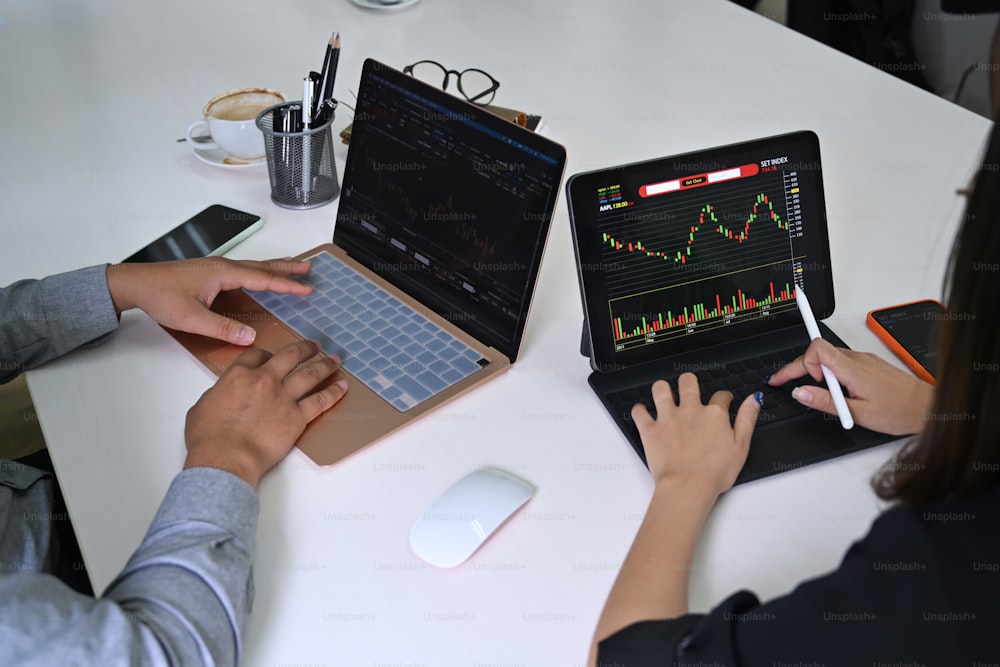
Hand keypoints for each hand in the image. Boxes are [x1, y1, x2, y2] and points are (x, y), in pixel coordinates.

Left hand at [106, 258, 313, 344]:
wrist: (137, 283)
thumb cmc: (161, 297)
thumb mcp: (192, 318)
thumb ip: (222, 328)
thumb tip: (249, 337)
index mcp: (223, 274)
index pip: (263, 278)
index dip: (286, 284)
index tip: (306, 288)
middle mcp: (223, 266)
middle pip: (263, 266)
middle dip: (287, 267)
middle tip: (309, 268)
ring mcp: (217, 267)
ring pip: (253, 266)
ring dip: (275, 267)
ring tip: (293, 267)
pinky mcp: (210, 272)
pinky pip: (244, 269)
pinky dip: (259, 271)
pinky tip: (259, 276)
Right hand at [183, 340, 347, 487]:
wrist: (226, 458)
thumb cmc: (209, 438)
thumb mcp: (202, 406)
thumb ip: (219, 394)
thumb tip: (223, 395)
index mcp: (239, 375)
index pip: (257, 355)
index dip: (267, 354)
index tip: (273, 357)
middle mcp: (264, 380)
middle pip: (290, 356)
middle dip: (305, 349)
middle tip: (314, 346)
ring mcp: (283, 397)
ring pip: (310, 373)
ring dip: (325, 365)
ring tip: (334, 361)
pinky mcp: (297, 417)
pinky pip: (321, 400)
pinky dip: (334, 392)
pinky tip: (342, 386)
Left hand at [632, 373, 760, 497]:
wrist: (688, 486)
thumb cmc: (715, 473)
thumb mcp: (741, 446)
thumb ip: (747, 419)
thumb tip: (753, 400)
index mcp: (714, 414)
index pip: (721, 396)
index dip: (724, 397)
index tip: (723, 401)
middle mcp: (690, 411)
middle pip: (688, 382)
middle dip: (689, 382)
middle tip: (688, 389)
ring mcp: (668, 418)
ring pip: (661, 389)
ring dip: (662, 389)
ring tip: (664, 394)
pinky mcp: (650, 430)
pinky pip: (639, 412)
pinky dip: (639, 410)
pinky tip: (643, 412)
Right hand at [768, 338, 932, 435]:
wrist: (927, 408)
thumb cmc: (899, 412)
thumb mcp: (857, 413)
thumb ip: (825, 401)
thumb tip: (799, 393)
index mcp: (852, 369)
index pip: (817, 349)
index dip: (800, 363)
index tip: (789, 380)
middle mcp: (857, 358)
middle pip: (817, 352)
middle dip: (797, 367)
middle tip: (781, 382)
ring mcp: (863, 359)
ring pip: (828, 357)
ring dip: (814, 371)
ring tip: (812, 391)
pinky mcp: (868, 363)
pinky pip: (840, 361)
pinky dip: (828, 371)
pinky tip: (830, 388)